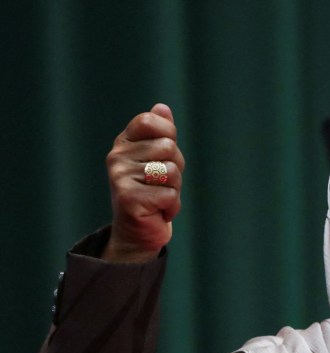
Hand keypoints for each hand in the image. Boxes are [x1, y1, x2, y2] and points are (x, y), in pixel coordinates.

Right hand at [103, 103, 184, 262]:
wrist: (139, 231)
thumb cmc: (153, 192)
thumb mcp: (159, 160)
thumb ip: (161, 134)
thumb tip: (162, 107)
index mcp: (124, 143)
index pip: (149, 120)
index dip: (168, 133)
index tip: (165, 153)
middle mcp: (117, 157)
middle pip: (168, 147)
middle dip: (176, 169)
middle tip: (162, 184)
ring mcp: (120, 177)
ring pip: (171, 171)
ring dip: (175, 189)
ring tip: (159, 198)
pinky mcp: (129, 199)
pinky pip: (169, 194)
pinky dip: (172, 206)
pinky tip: (158, 211)